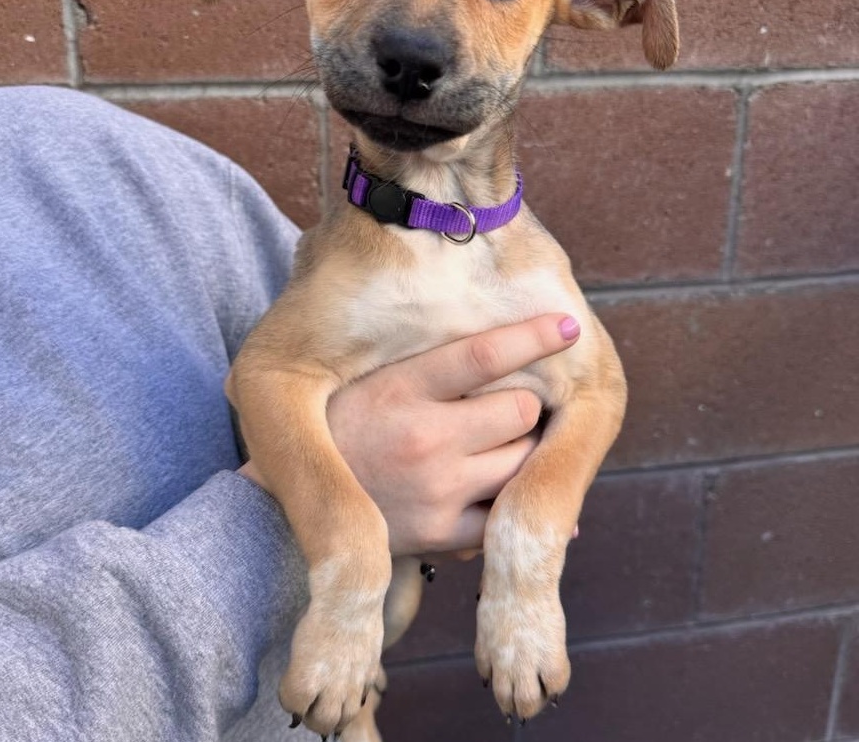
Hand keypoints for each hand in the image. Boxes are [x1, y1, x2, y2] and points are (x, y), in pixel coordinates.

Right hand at [324, 314, 580, 555]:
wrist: (290, 506)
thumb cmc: (340, 429)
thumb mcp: (371, 382)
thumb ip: (429, 367)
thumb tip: (503, 349)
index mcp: (400, 388)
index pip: (482, 355)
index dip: (533, 337)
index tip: (570, 326)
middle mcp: (421, 437)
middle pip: (520, 410)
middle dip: (523, 408)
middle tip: (500, 411)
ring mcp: (435, 488)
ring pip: (523, 460)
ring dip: (519, 451)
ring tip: (486, 449)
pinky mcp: (440, 533)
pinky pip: (505, 512)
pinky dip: (509, 500)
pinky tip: (492, 490)